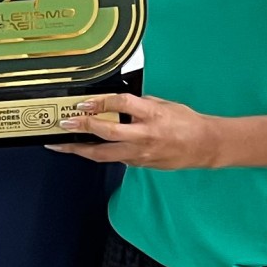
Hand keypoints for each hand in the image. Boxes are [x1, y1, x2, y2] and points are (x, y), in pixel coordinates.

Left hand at [50, 92, 223, 168]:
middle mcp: (145, 135)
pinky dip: (97, 153)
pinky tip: (85, 149)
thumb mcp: (163, 104)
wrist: (204, 146)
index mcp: (152, 115)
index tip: (83, 103)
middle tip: (65, 124)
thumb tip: (114, 102)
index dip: (100, 102)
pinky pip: (114, 158)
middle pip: (107, 133)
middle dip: (83, 128)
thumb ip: (138, 104)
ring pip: (104, 154)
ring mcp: (141, 153)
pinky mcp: (139, 163)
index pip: (122, 104)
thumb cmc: (186, 123)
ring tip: (62, 144)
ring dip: (80, 149)